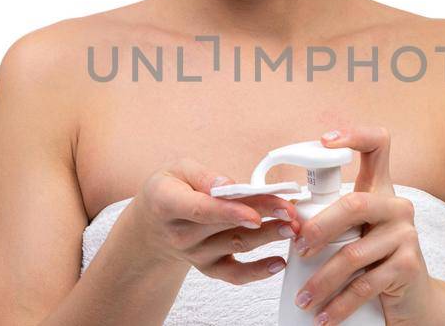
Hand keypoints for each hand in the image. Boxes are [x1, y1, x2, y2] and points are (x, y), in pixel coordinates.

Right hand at [127, 157, 302, 283]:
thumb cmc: (168, 191)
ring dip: (268, 238)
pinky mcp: (208, 267)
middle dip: (263, 217)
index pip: (201, 210)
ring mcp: (195, 254)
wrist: (152, 226)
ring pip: (236, 246)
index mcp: (167, 204)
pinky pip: (234, 274)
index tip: (256, 215)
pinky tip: (278, 262)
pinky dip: (258, 271)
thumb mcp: (177, 170)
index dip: (230, 213)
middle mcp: (181, 234)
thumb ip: (204, 175)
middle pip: (226, 226)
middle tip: (290, 210)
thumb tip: (228, 184)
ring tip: (292, 227)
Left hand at [292, 127, 444, 324]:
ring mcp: (407, 235)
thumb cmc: (373, 264)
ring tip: (303, 299)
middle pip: (354, 203)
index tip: (325, 141)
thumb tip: (286, 221)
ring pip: (354, 253)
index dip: (354, 134)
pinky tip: (323, 316)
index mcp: (380, 191)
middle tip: (297, 251)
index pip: (378, 145)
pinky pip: (364, 284)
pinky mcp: (409, 266)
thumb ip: (330, 219)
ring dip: (321, 280)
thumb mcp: (354, 235)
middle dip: (318, 229)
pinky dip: (339, 304)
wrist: (413, 302)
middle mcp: (397, 206)